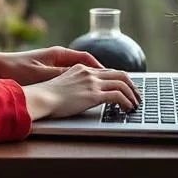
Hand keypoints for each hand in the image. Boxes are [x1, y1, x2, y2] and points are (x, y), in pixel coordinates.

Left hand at [0, 46, 103, 85]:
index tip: (112, 78)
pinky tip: (82, 92)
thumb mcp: (40, 74)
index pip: (86, 58)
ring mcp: (52, 63)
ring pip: (78, 70)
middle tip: (116, 84)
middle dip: (101, 73)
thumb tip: (79, 80)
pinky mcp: (46, 71)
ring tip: (104, 90)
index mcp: (58, 54)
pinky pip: (69, 75)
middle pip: (85, 64)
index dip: (101, 68)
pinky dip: (79, 82)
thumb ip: (60, 76)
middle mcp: (57, 56)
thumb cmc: (16, 69)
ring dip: (91, 79)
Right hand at [21, 64, 140, 119]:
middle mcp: (89, 73)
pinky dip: (127, 102)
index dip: (119, 79)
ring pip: (122, 83)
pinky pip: (118, 96)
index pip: (107, 71)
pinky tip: (128, 109)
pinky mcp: (93, 95)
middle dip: (131, 85)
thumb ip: (73, 85)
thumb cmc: (46, 96)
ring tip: (135, 104)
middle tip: (136, 95)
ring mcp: (92, 83)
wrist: (41, 98)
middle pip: (119, 74)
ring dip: (132, 95)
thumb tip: (79, 94)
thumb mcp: (60, 84)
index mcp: (81, 68)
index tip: (126, 87)